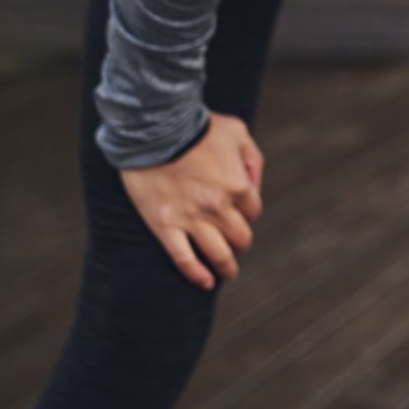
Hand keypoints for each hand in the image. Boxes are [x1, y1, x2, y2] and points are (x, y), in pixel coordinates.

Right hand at [117, 110, 264, 290]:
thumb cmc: (198, 126)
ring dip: (227, 267)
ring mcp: (191, 219)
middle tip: (236, 244)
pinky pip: (183, 259)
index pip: (253, 212)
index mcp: (239, 186)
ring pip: (217, 254)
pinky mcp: (165, 226)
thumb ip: (252, 161)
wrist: (153, 128)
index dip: (248, 213)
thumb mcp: (238, 132)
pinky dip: (196, 274)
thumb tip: (254, 187)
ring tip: (228, 273)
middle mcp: (218, 208)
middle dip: (240, 242)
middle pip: (240, 238)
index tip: (239, 212)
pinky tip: (205, 282)